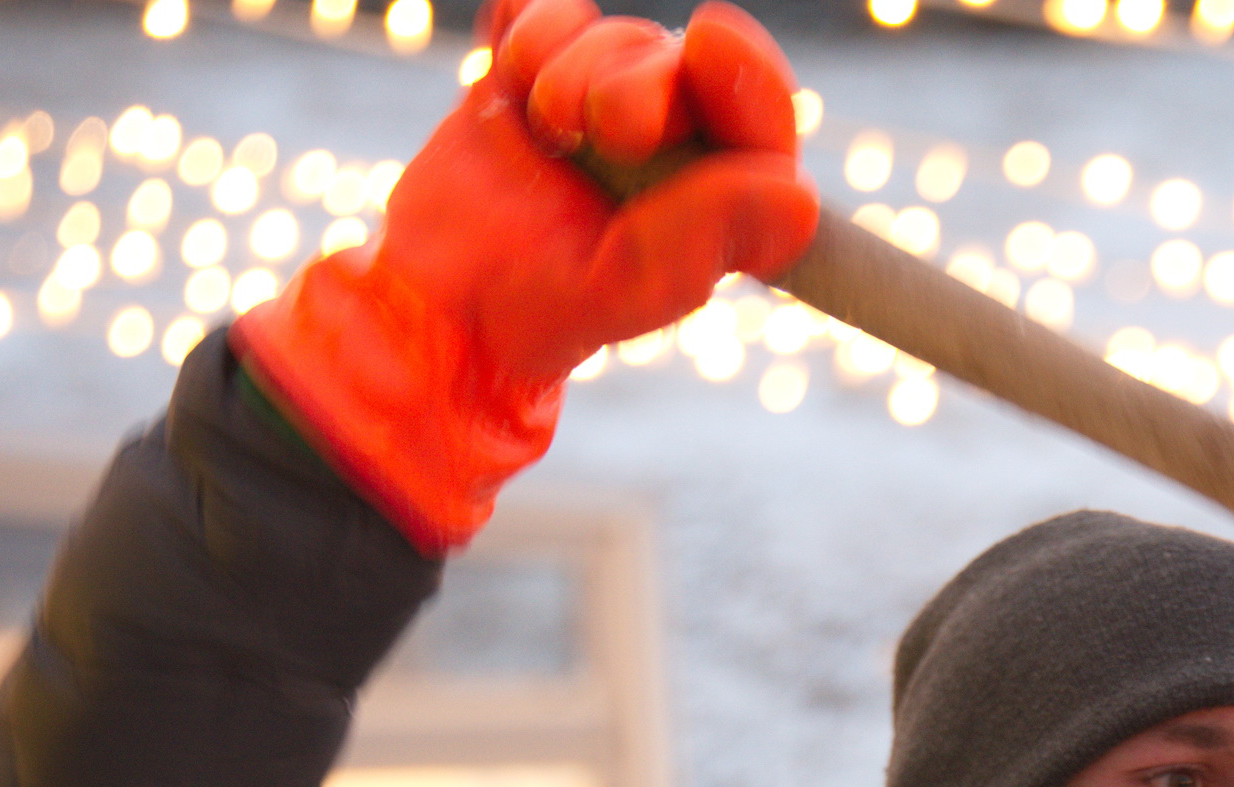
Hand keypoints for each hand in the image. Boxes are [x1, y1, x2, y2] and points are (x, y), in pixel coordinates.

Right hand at [230, 0, 819, 551]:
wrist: (436, 302)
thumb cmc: (544, 310)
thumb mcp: (631, 287)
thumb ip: (709, 236)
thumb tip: (798, 193)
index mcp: (718, 198)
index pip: (761, 118)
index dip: (747, 75)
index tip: (710, 46)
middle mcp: (672, 145)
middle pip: (678, 61)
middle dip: (636, 77)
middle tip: (598, 125)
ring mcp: (601, 104)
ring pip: (612, 34)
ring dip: (572, 61)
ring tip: (544, 121)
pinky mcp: (531, 76)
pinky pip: (543, 14)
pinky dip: (529, 28)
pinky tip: (508, 72)